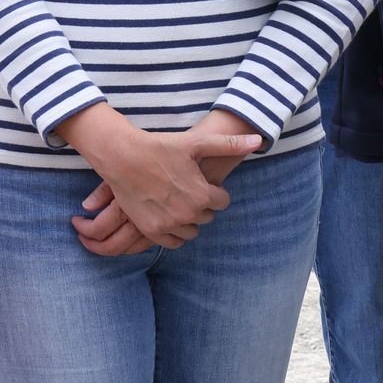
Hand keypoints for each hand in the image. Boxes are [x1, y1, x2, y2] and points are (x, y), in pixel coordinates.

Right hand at [58, 104, 260, 253]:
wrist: (123, 156)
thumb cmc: (161, 146)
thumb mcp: (197, 143)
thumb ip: (229, 145)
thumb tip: (259, 140)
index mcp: (202, 196)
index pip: (222, 202)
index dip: (214, 189)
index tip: (202, 179)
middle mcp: (188, 214)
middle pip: (207, 217)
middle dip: (202, 204)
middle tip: (188, 188)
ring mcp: (169, 225)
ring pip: (192, 232)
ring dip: (189, 219)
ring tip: (178, 200)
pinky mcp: (151, 230)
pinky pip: (173, 242)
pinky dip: (174, 232)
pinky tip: (169, 215)